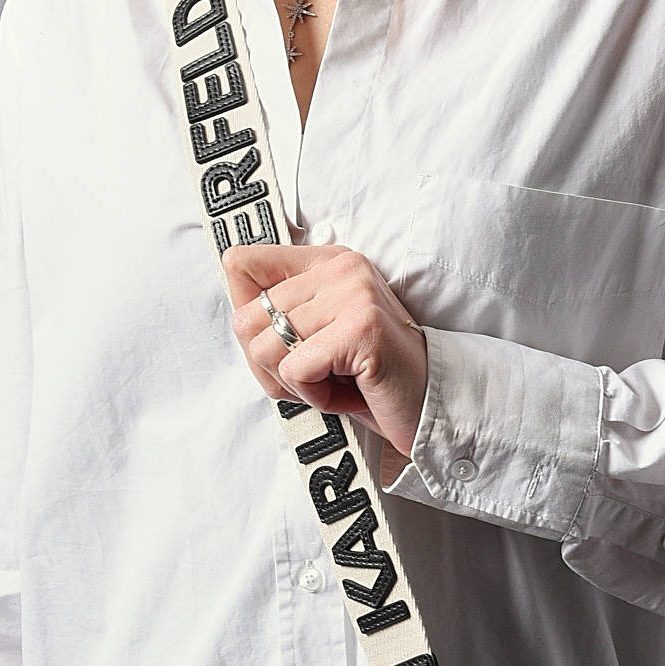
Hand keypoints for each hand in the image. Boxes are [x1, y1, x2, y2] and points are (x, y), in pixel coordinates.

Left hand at [221, 242, 427, 461]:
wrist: (430, 404)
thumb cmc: (371, 378)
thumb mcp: (318, 336)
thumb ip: (278, 316)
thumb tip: (233, 312)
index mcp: (328, 261)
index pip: (241, 263)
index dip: (248, 318)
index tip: (284, 343)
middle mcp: (341, 267)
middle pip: (245, 318)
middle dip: (271, 366)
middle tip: (314, 376)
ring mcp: (353, 294)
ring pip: (266, 347)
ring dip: (295, 384)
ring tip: (335, 382)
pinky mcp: (360, 328)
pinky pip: (295, 369)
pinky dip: (315, 396)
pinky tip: (347, 391)